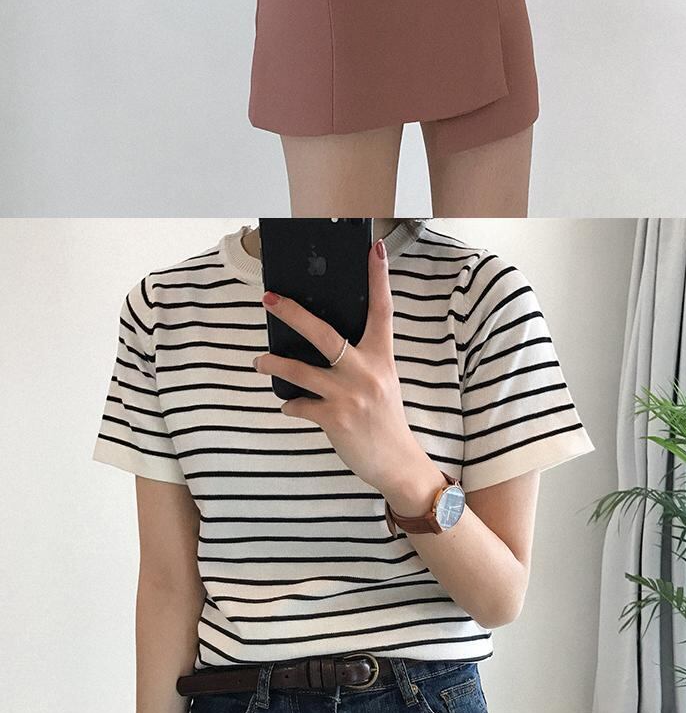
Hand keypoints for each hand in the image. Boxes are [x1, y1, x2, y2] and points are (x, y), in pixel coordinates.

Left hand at [254, 238, 435, 511]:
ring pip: (301, 371)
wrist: (397, 463)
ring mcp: (350, 396)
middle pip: (325, 334)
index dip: (378, 278)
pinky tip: (290, 406)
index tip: (373, 249)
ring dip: (275, 365)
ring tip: (260, 361)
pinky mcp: (335, 419)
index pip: (382, 309)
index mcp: (382, 357)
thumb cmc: (386, 418)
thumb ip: (360, 360)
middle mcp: (367, 372)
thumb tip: (322, 341)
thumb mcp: (382, 381)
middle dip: (293, 314)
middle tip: (270, 299)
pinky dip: (291, 405)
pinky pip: (300, 405)